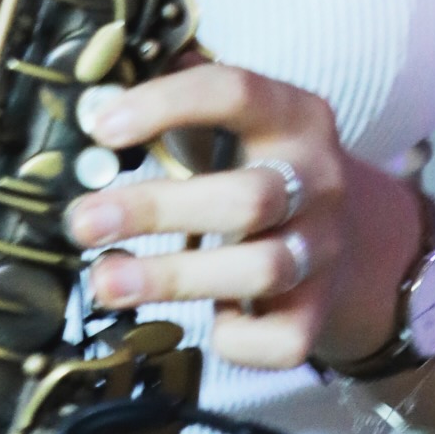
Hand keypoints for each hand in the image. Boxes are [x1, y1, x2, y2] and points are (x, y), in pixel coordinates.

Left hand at [62, 63, 417, 375]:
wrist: (351, 232)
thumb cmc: (256, 165)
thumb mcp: (233, 119)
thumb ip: (179, 97)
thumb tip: (94, 93)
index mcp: (293, 115)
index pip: (235, 92)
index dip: (165, 105)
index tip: (100, 127)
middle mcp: (318, 179)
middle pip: (248, 197)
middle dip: (156, 210)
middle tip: (83, 222)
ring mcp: (322, 248)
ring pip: (262, 269)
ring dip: (173, 278)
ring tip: (105, 281)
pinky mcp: (318, 311)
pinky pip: (283, 340)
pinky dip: (240, 341)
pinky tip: (207, 325)